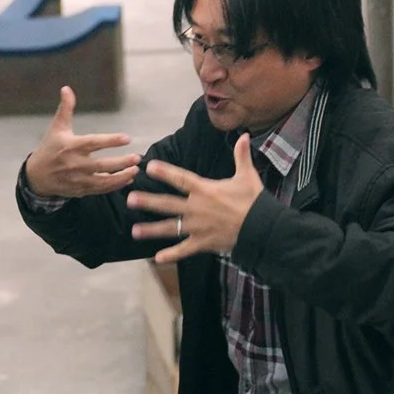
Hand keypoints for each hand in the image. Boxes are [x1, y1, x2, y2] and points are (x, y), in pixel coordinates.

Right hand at [24, 86, 140, 196]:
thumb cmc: (49, 149)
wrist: (36, 176)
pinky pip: (99, 190)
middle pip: (101, 165)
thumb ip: (65, 109)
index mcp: (70, 146)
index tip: (127, 138)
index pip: (93, 143)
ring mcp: (77, 179)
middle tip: (137, 158)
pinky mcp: (79, 190)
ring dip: (121, 177)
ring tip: (135, 170)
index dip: (111, 140)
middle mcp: (74, 164)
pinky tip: (127, 179)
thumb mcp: (56, 128)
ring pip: (102, 181)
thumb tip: (67, 88)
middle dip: (120, 163)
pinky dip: (114, 186)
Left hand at [128, 133, 263, 261]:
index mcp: (205, 190)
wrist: (263, 228)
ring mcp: (198, 227)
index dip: (165, 172)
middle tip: (130, 200)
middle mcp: (197, 208)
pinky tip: (157, 258)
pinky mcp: (203, 243)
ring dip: (151, 230)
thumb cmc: (254, 201)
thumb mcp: (248, 176)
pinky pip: (184, 250)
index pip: (181, 179)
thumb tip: (243, 135)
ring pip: (170, 228)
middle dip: (148, 202)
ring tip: (134, 231)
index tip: (149, 167)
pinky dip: (171, 255)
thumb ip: (241, 156)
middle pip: (168, 204)